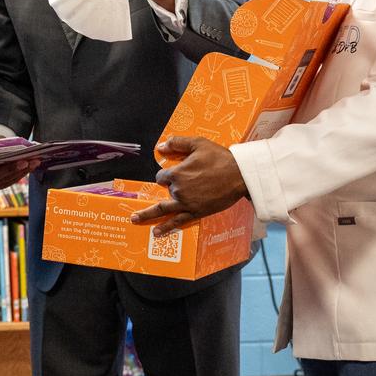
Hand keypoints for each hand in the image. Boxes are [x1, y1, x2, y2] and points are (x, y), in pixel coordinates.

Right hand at [0, 147, 39, 189]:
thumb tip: (12, 147)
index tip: (3, 159)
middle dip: (13, 168)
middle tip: (25, 161)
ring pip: (7, 179)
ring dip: (22, 171)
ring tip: (34, 161)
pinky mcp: (0, 184)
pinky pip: (12, 180)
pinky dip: (23, 172)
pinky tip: (32, 165)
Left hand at [130, 136, 248, 235]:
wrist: (240, 175)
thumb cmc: (220, 158)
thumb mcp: (198, 143)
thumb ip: (177, 143)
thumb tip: (160, 147)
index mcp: (177, 173)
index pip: (162, 176)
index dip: (167, 175)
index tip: (178, 173)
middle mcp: (178, 189)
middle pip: (165, 190)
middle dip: (168, 187)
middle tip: (167, 191)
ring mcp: (186, 203)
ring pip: (163, 209)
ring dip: (147, 215)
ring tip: (135, 219)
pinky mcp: (196, 212)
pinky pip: (177, 221)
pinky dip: (166, 227)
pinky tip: (156, 232)